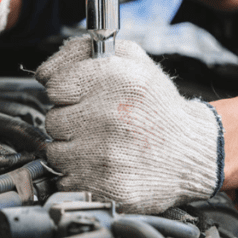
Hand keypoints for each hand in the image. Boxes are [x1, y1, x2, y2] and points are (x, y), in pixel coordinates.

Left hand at [35, 37, 223, 213]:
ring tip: (101, 145)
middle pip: (53, 120)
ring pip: (56, 152)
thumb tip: (45, 71)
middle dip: (71, 121)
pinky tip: (103, 165)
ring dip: (73, 149)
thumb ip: (84, 51)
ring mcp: (105, 154)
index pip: (55, 85)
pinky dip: (79, 174)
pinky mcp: (105, 185)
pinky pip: (66, 179)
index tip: (82, 98)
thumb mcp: (133, 60)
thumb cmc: (158, 107)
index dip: (67, 92)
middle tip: (98, 123)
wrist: (192, 151)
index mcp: (116, 79)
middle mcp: (109, 115)